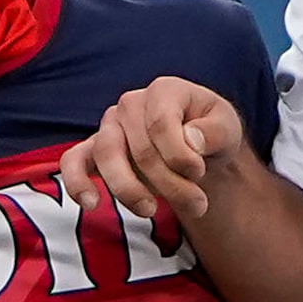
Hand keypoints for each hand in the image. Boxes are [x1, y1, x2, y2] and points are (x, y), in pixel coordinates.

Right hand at [59, 77, 245, 221]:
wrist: (200, 150)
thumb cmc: (211, 133)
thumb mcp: (228, 128)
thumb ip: (215, 132)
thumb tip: (190, 139)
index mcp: (164, 90)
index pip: (161, 124)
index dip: (180, 156)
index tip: (200, 173)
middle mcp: (131, 104)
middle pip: (140, 149)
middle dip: (169, 184)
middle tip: (197, 204)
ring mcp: (110, 126)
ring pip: (106, 155)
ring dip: (129, 189)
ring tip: (151, 211)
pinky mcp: (94, 150)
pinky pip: (73, 161)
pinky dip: (77, 182)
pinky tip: (90, 203)